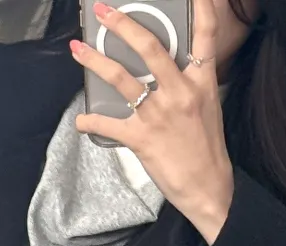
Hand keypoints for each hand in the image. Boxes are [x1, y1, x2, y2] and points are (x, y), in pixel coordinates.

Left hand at [71, 0, 233, 244]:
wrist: (207, 187)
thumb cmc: (205, 148)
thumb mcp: (206, 106)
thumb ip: (186, 82)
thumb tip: (162, 68)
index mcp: (201, 81)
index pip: (204, 34)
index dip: (202, 5)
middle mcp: (180, 92)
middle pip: (150, 48)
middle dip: (123, 25)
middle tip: (104, 11)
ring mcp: (159, 114)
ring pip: (122, 78)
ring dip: (95, 62)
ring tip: (78, 49)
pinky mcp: (142, 139)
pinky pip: (109, 125)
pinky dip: (91, 123)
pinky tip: (82, 121)